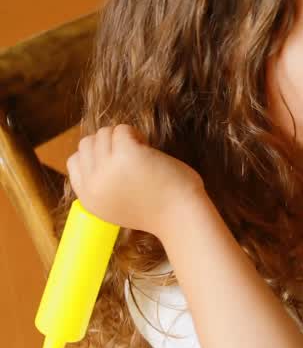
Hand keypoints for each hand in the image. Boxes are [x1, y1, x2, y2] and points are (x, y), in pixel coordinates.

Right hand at [66, 124, 203, 235]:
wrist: (183, 218)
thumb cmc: (161, 210)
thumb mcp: (119, 206)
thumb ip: (103, 186)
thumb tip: (99, 156)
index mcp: (89, 199)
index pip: (74, 161)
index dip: (96, 155)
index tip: (118, 162)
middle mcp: (93, 184)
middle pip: (87, 144)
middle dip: (110, 143)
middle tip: (135, 156)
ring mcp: (107, 169)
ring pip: (103, 134)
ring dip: (124, 137)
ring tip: (145, 154)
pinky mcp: (126, 155)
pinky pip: (122, 129)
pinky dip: (136, 134)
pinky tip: (150, 149)